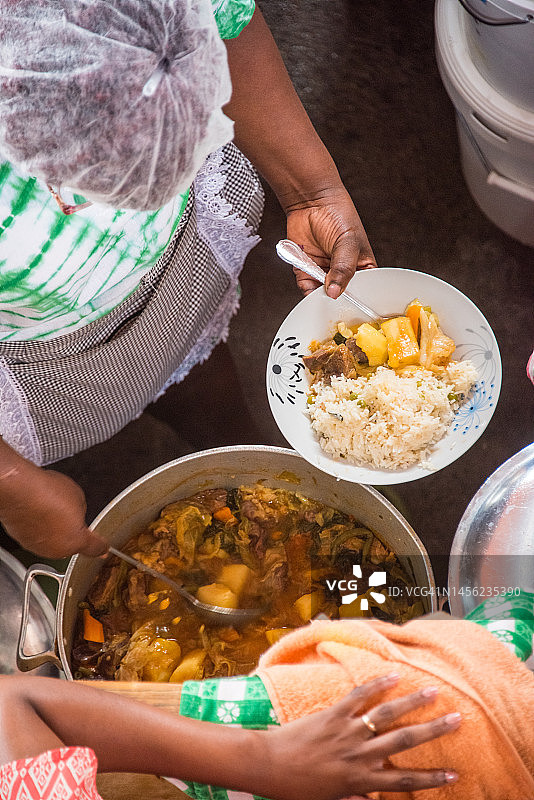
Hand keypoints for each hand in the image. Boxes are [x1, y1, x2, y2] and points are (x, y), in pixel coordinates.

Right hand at [0, 463, 106, 558]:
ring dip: (53, 527)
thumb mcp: (78, 497)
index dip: (101, 548)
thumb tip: (75, 513)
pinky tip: (36, 510)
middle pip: (71, 543)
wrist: (19, 490)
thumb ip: (80, 511)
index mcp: (75, 541)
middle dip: (71, 529)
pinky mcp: (22, 540)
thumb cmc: (46, 492)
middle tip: (66, 511)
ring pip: (53, 539)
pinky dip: (38, 525)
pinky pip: (36, 534)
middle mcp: (56, 550)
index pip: (94, 548)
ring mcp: (37, 547)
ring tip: (49, 507)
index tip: (104, 549)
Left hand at [264, 673, 459, 799]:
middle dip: (434, 730)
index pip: (404, 781)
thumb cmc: (296, 789)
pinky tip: (394, 675)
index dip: (431, 778)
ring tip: (434, 692)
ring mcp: (347, 731)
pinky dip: (377, 685)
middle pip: (405, 741)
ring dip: (413, 702)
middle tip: (457, 719)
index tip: (454, 774)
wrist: (268, 767)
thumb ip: (356, 798)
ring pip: (387, 714)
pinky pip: (359, 696)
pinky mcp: (333, 713)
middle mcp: (360, 755)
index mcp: (361, 781)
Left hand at [286, 185, 376, 297]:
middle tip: (335, 297)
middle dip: (337, 299)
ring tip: (322, 287)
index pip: (363, 291)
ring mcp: (324, 275)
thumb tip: (335, 292)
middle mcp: (343, 274)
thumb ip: (343, 268)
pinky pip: (306, 289)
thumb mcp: (348, 243)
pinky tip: (311, 279)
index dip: (357, 300)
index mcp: (362, 269)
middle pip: (341, 297)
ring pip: (322, 296)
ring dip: (320, 295)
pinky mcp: (306, 272)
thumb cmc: (339, 216)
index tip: (353, 304)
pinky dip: (306, 289)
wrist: (312, 201)